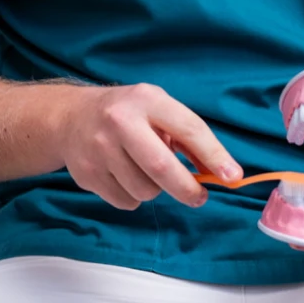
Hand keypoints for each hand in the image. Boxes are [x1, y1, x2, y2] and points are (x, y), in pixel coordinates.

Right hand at [53, 83, 239, 210]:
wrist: (70, 118)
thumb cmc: (128, 113)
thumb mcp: (158, 110)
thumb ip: (188, 138)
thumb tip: (222, 172)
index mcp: (146, 100)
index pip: (189, 128)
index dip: (214, 155)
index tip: (233, 176)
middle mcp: (120, 122)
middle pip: (162, 168)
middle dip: (187, 189)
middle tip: (200, 196)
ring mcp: (99, 150)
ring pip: (145, 190)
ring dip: (155, 189)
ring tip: (145, 170)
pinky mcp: (87, 174)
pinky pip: (126, 202)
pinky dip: (134, 196)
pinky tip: (125, 176)